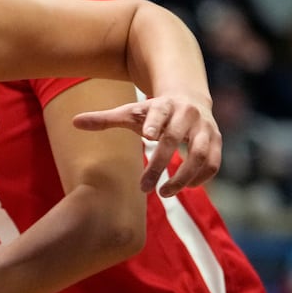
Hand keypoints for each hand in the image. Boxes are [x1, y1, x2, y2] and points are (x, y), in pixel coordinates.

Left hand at [72, 94, 221, 195]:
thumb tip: (74, 122)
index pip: (159, 112)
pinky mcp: (217, 141)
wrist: (189, 99)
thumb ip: (105, 119)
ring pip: (200, 154)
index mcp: (164, 104)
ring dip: (183, 177)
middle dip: (160, 164)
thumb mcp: (130, 112)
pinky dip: (201, 178)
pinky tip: (185, 188)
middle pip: (174, 139)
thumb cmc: (154, 112)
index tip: (147, 136)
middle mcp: (187, 114)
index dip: (154, 122)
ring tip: (164, 193)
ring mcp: (205, 128)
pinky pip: (213, 163)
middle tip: (144, 188)